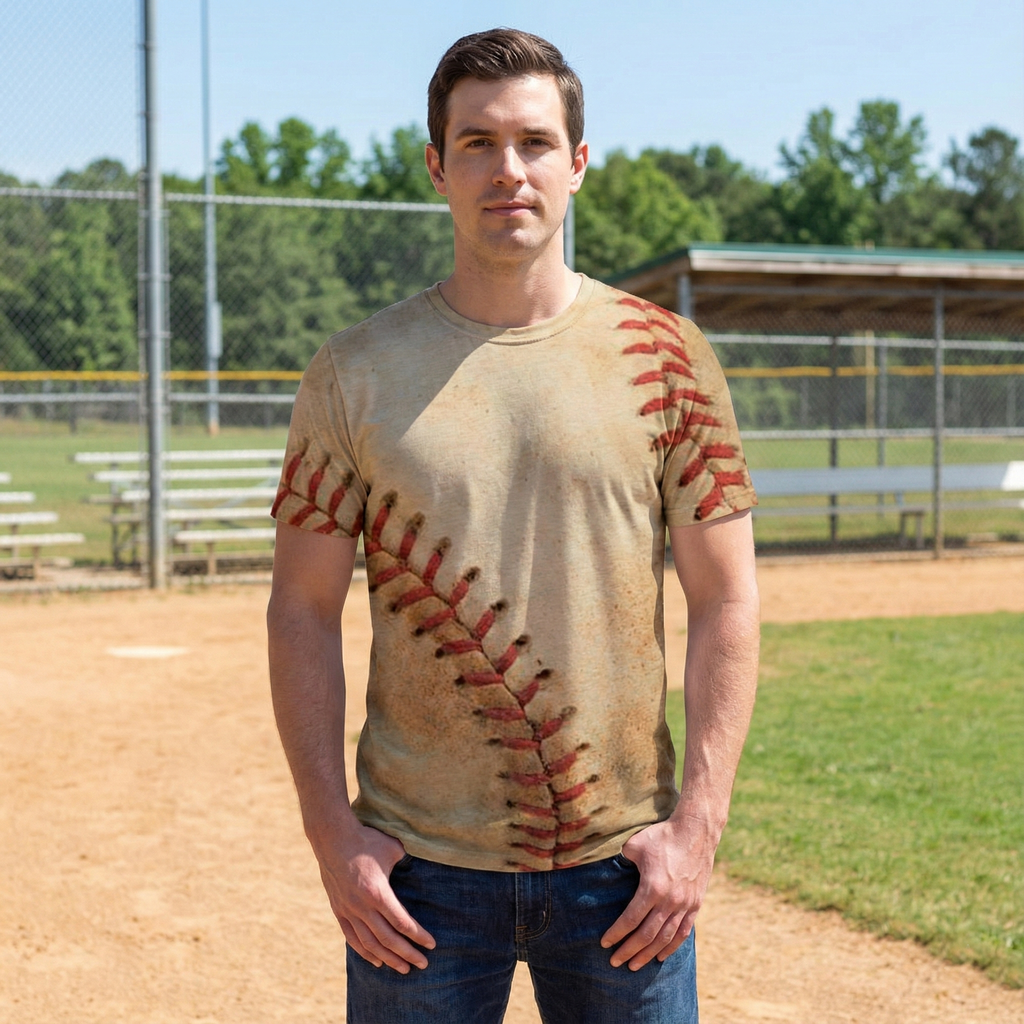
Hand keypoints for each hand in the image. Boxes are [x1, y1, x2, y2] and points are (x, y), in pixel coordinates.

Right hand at [313, 821, 435, 972]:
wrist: (333, 837)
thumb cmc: (367, 840)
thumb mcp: (393, 848)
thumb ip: (408, 861)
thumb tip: (425, 865)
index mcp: (377, 892)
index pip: (402, 922)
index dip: (418, 936)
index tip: (432, 944)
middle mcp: (362, 906)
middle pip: (388, 938)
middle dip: (407, 953)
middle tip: (423, 964)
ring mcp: (348, 910)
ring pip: (370, 943)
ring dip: (388, 958)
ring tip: (404, 969)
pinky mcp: (338, 910)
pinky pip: (352, 938)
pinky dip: (365, 952)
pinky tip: (377, 961)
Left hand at [600, 817, 716, 970]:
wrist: (696, 831)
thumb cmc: (662, 835)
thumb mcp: (634, 844)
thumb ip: (621, 860)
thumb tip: (610, 869)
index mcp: (652, 887)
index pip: (630, 919)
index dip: (616, 934)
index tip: (604, 943)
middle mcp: (670, 901)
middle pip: (646, 935)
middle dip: (629, 951)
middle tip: (615, 963)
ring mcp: (685, 904)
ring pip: (665, 938)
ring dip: (648, 954)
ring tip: (635, 965)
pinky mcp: (695, 904)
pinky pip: (683, 932)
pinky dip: (671, 947)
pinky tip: (661, 956)